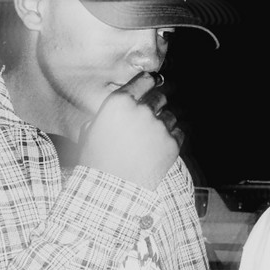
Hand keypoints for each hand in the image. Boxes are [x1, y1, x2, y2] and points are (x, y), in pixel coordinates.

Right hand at [78, 71, 183, 189]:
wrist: (111, 189)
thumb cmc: (96, 161)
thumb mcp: (91, 130)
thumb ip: (108, 114)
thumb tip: (116, 109)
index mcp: (119, 102)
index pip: (144, 80)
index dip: (148, 84)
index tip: (151, 86)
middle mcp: (141, 110)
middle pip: (159, 97)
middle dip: (155, 106)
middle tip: (148, 119)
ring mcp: (159, 126)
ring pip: (170, 116)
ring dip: (163, 124)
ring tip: (151, 140)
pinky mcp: (172, 144)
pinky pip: (178, 133)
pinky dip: (171, 139)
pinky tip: (159, 149)